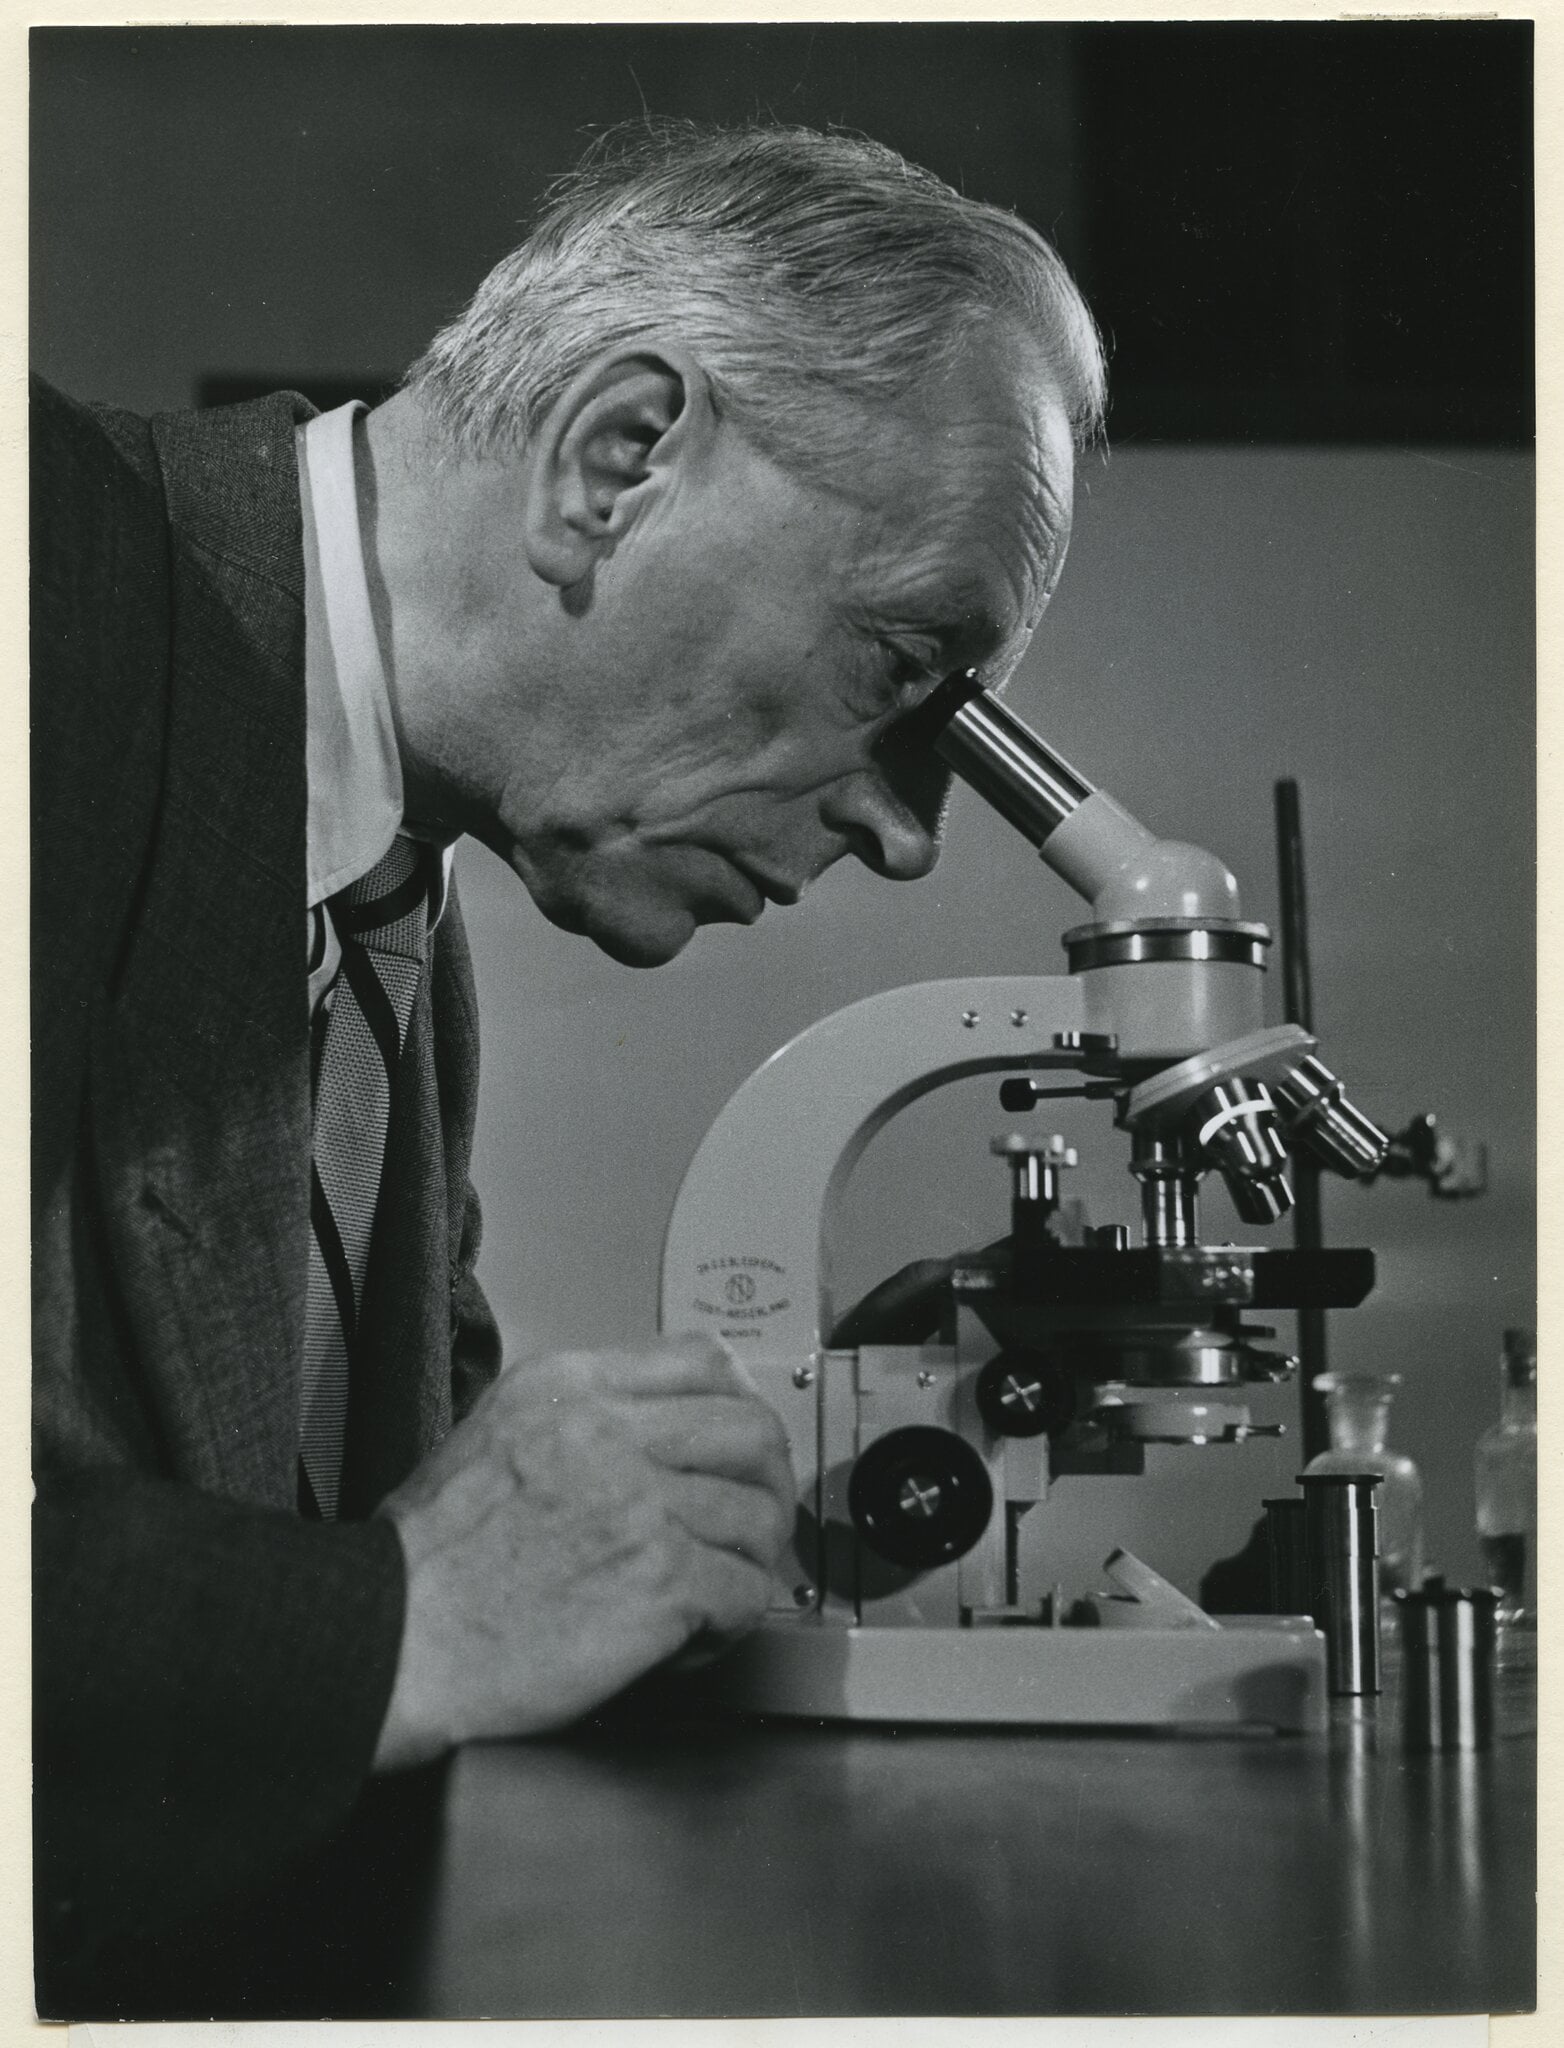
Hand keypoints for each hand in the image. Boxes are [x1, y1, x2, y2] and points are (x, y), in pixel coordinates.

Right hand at [371, 1336, 794, 1768]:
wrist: (391, 1639)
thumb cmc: (425, 1564)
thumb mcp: (490, 1437)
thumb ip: (573, 1422)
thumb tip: (648, 1434)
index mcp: (567, 1388)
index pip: (701, 1360)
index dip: (739, 1406)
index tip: (739, 1447)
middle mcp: (609, 1432)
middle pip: (752, 1429)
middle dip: (767, 1484)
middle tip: (752, 1525)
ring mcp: (639, 1503)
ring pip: (759, 1515)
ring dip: (750, 1561)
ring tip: (715, 1593)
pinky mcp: (659, 1579)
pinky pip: (748, 1591)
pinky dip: (734, 1622)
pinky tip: (696, 1637)